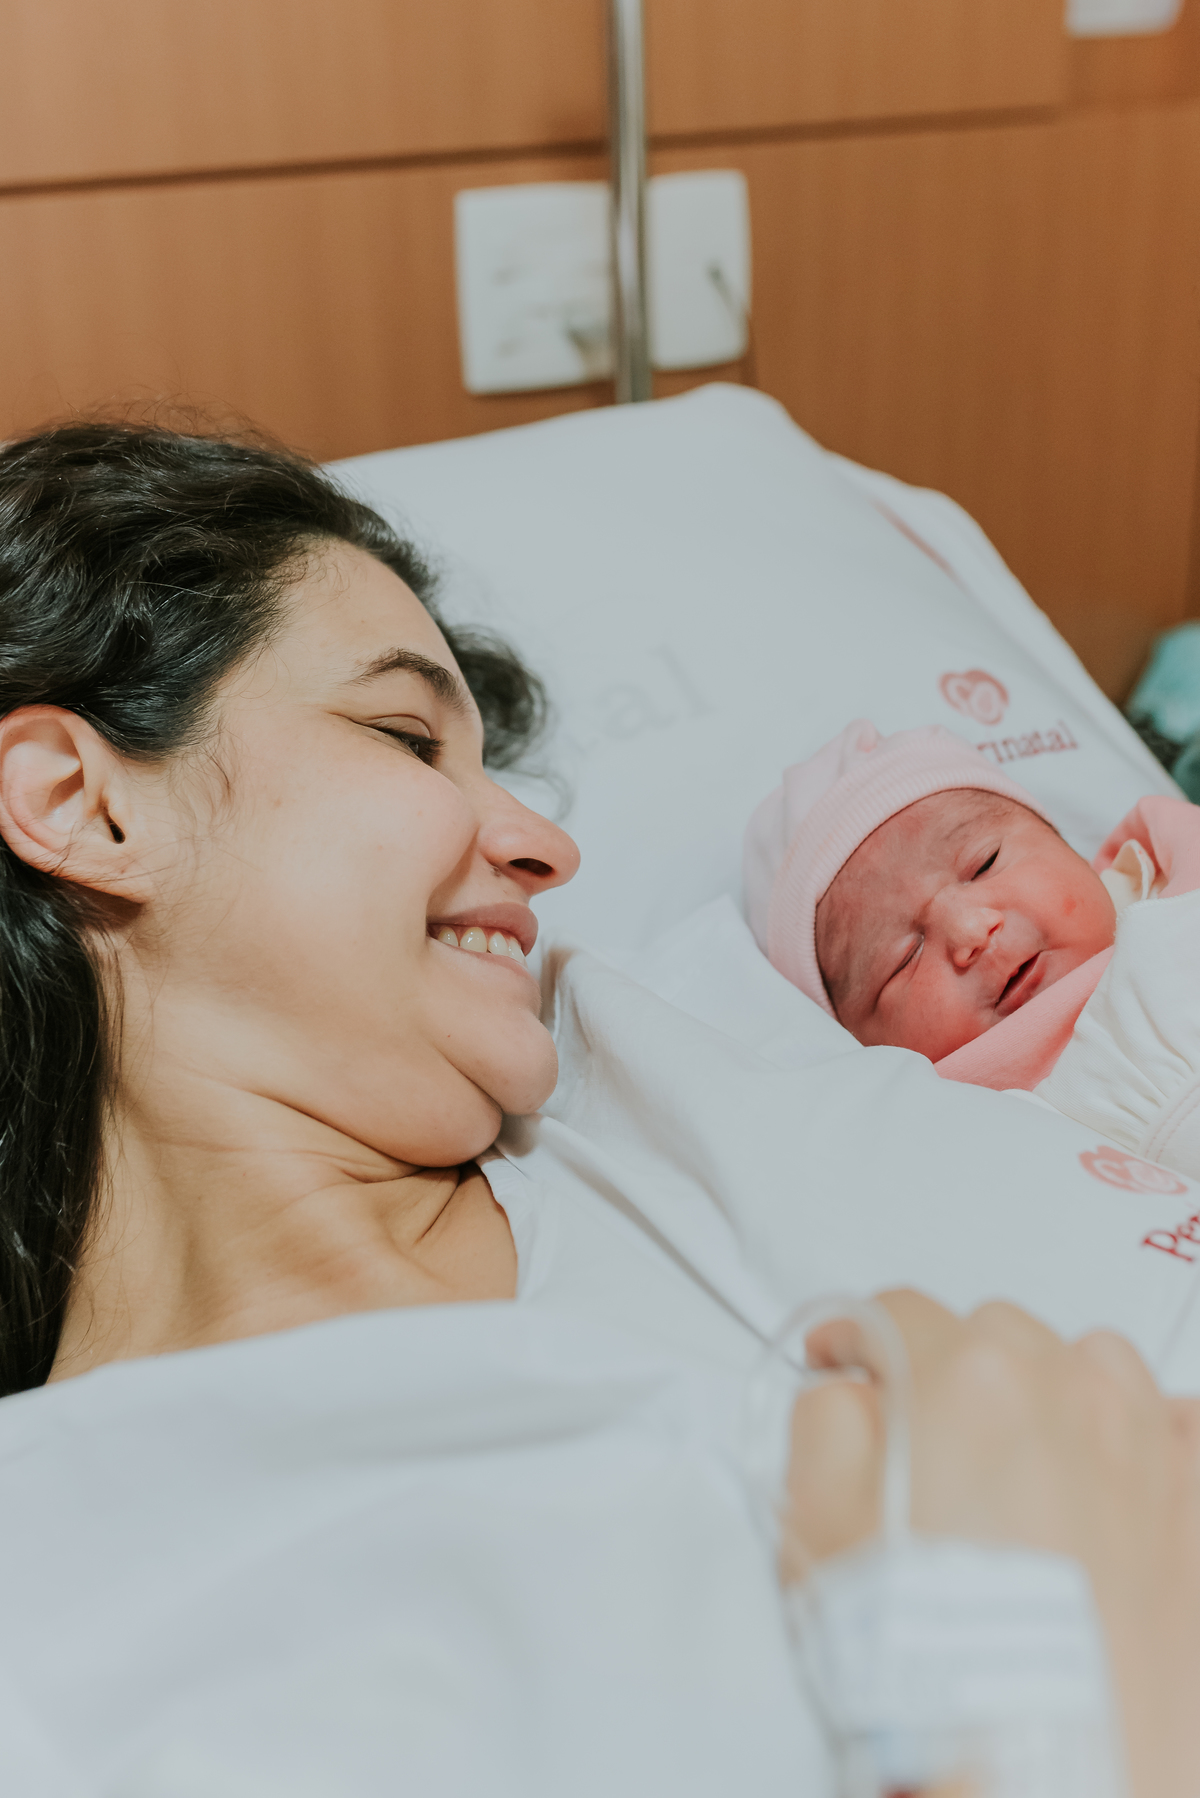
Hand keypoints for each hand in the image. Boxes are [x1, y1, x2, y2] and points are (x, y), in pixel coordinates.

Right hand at [784, 1290, 1199, 1797]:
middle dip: (951, 1370)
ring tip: (1024, 1461)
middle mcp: (1066, 1390)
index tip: (846, 1361)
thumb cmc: (939, 1670)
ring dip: (1052, 1391)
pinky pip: (1183, 1423)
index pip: (896, 1313)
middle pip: (993, 1332)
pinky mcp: (1197, 1501)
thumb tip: (845, 1393)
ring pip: (1091, 1362)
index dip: (854, 1338)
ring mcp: (1146, 1442)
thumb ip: (822, 1422)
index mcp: (965, 1381)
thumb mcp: (818, 1525)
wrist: (1042, 1773)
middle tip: (927, 1440)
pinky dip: (1151, 1436)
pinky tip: (1118, 1475)